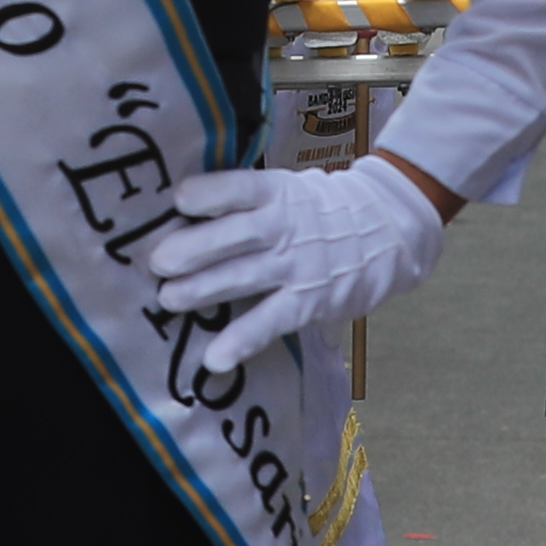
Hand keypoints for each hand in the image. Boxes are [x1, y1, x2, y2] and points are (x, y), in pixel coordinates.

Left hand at [138, 151, 450, 377]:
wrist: (387, 229)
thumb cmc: (320, 210)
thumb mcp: (288, 191)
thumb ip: (246, 202)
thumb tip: (184, 209)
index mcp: (276, 192)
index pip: (242, 188)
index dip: (211, 193)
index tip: (181, 199)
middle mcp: (284, 226)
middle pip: (235, 235)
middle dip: (194, 248)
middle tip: (158, 262)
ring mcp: (296, 265)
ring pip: (244, 276)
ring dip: (204, 290)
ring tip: (169, 299)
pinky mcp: (308, 301)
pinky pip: (271, 321)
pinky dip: (243, 339)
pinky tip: (215, 357)